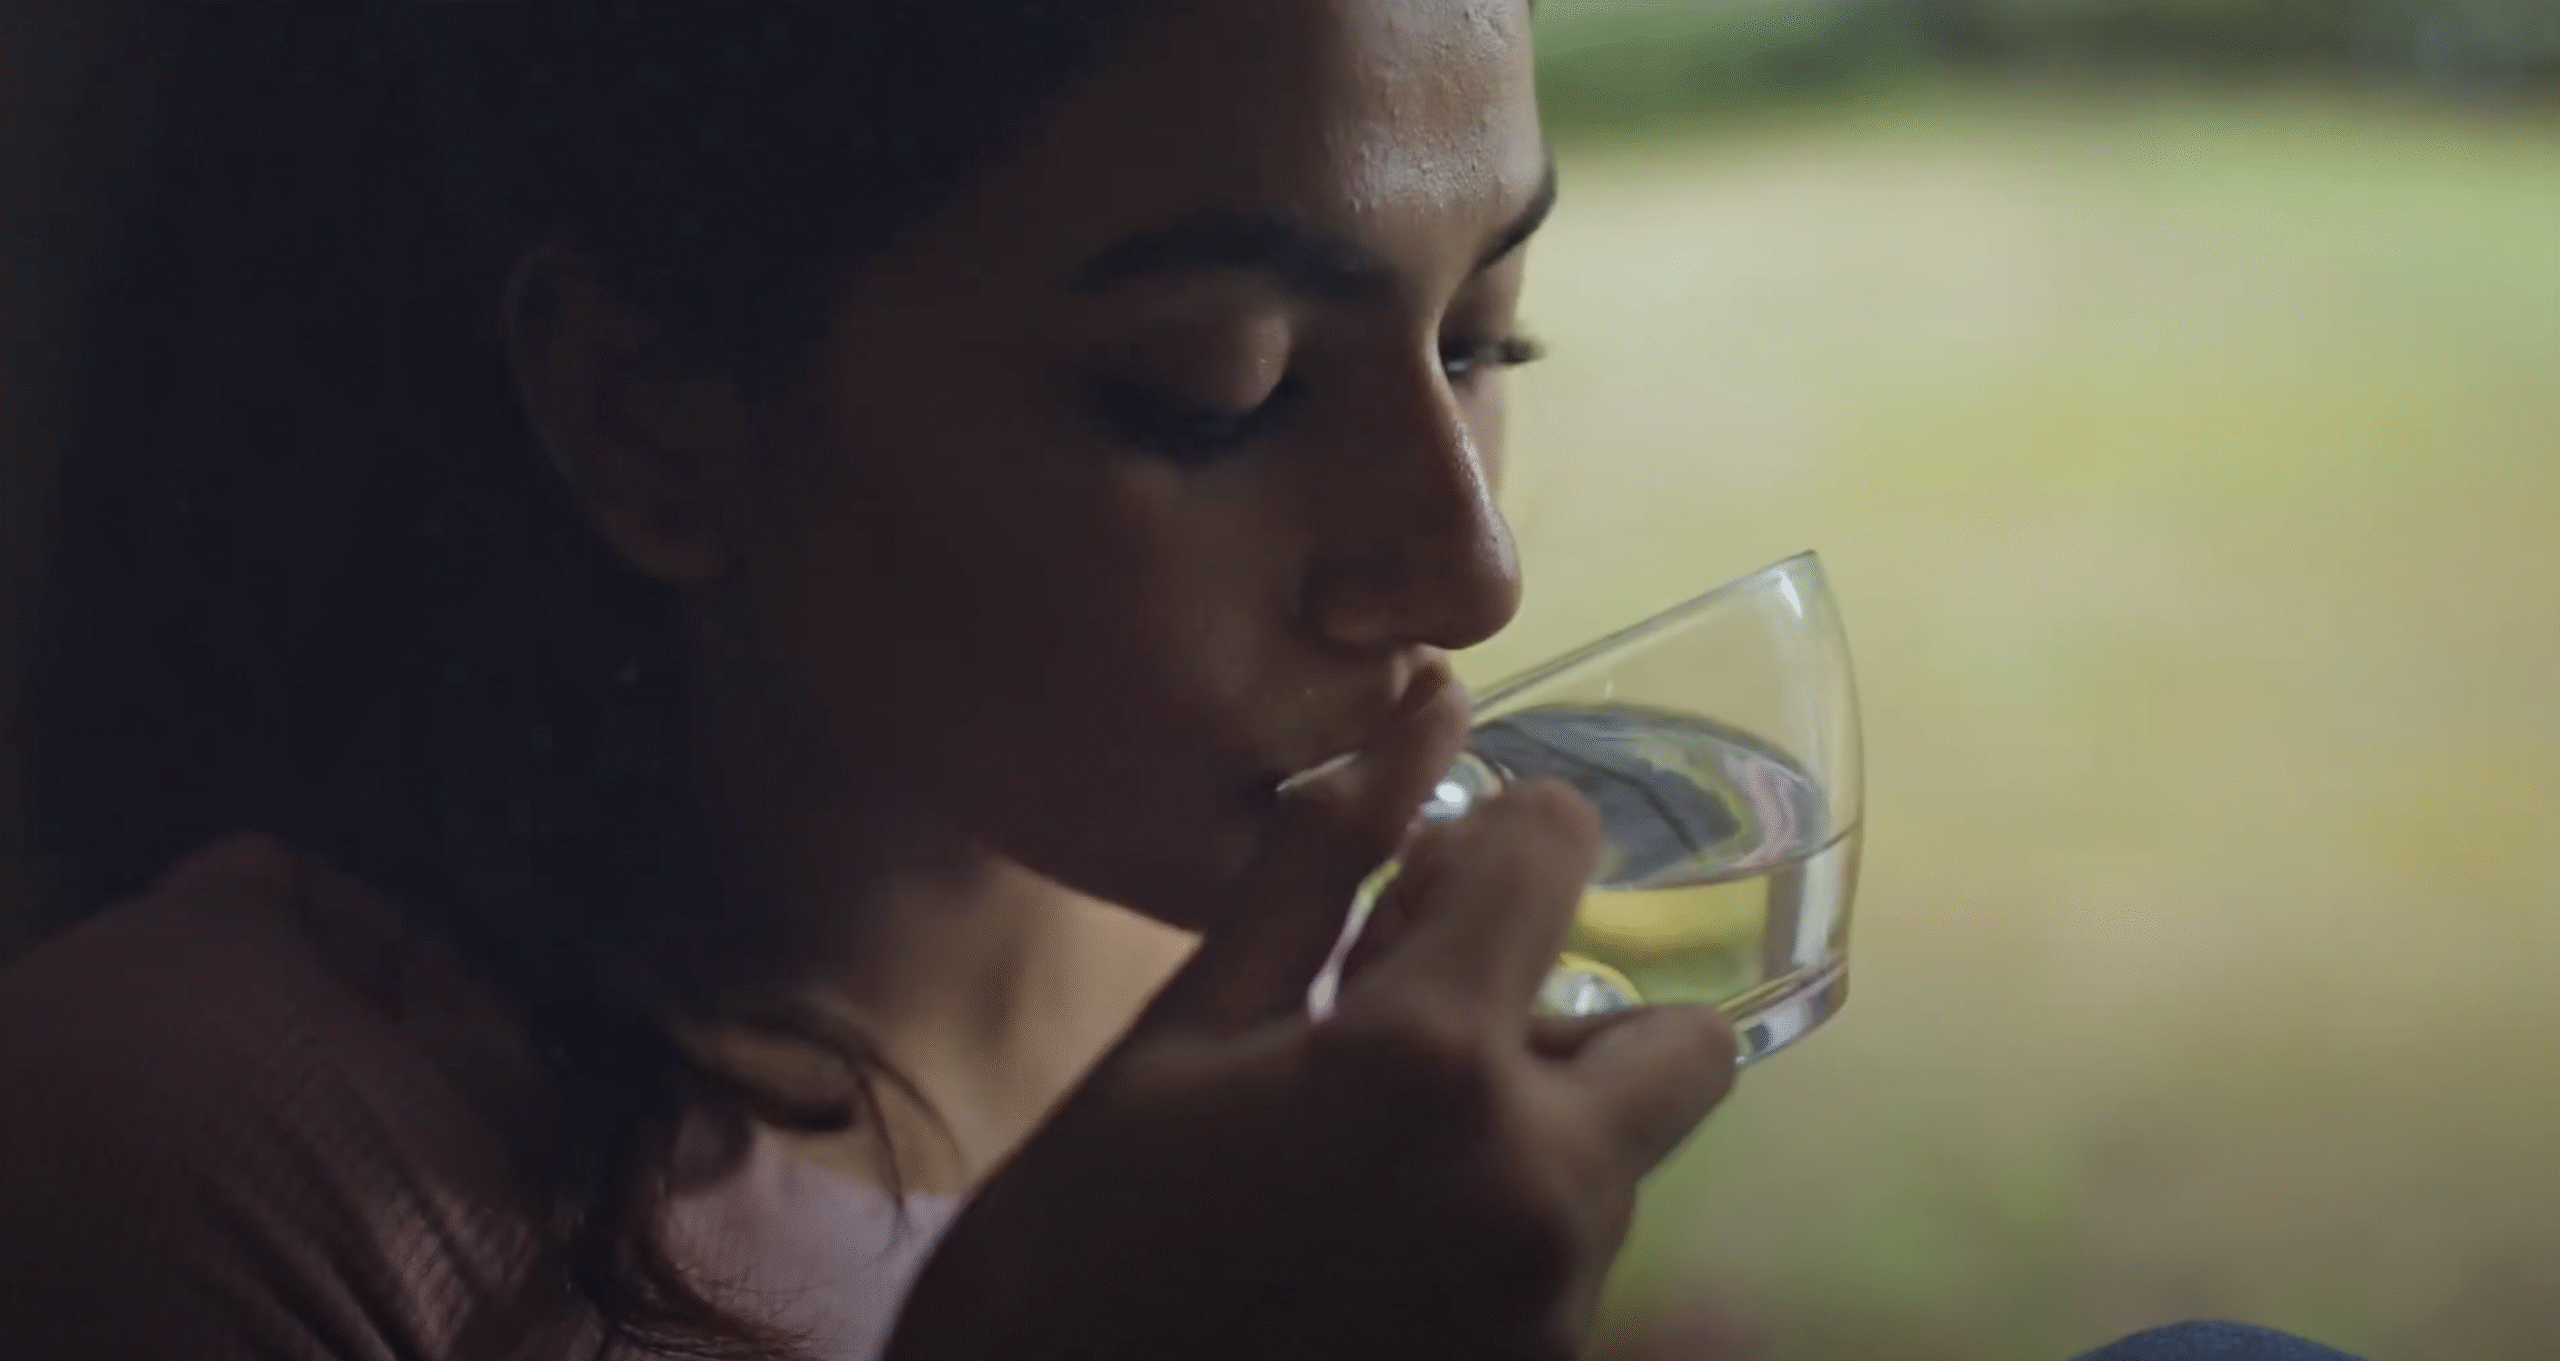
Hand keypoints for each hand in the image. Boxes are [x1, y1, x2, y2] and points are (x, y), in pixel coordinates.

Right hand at [885, 670, 1739, 1360]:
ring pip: (1626, 1165)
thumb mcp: (1180, 1035)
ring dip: (1539, 1139)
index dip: (1504, 842)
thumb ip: (1319, 869)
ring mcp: (1554, 1306)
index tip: (1431, 888)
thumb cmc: (1077, 1240)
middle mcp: (1538, 1185)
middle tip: (1435, 1053)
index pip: (1558, 853)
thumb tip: (1425, 709)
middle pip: (1683, 1045)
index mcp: (1429, 1062)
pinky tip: (1378, 1262)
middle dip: (1580, 1025)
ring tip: (1374, 1177)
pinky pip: (1576, 1269)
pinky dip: (1509, 1239)